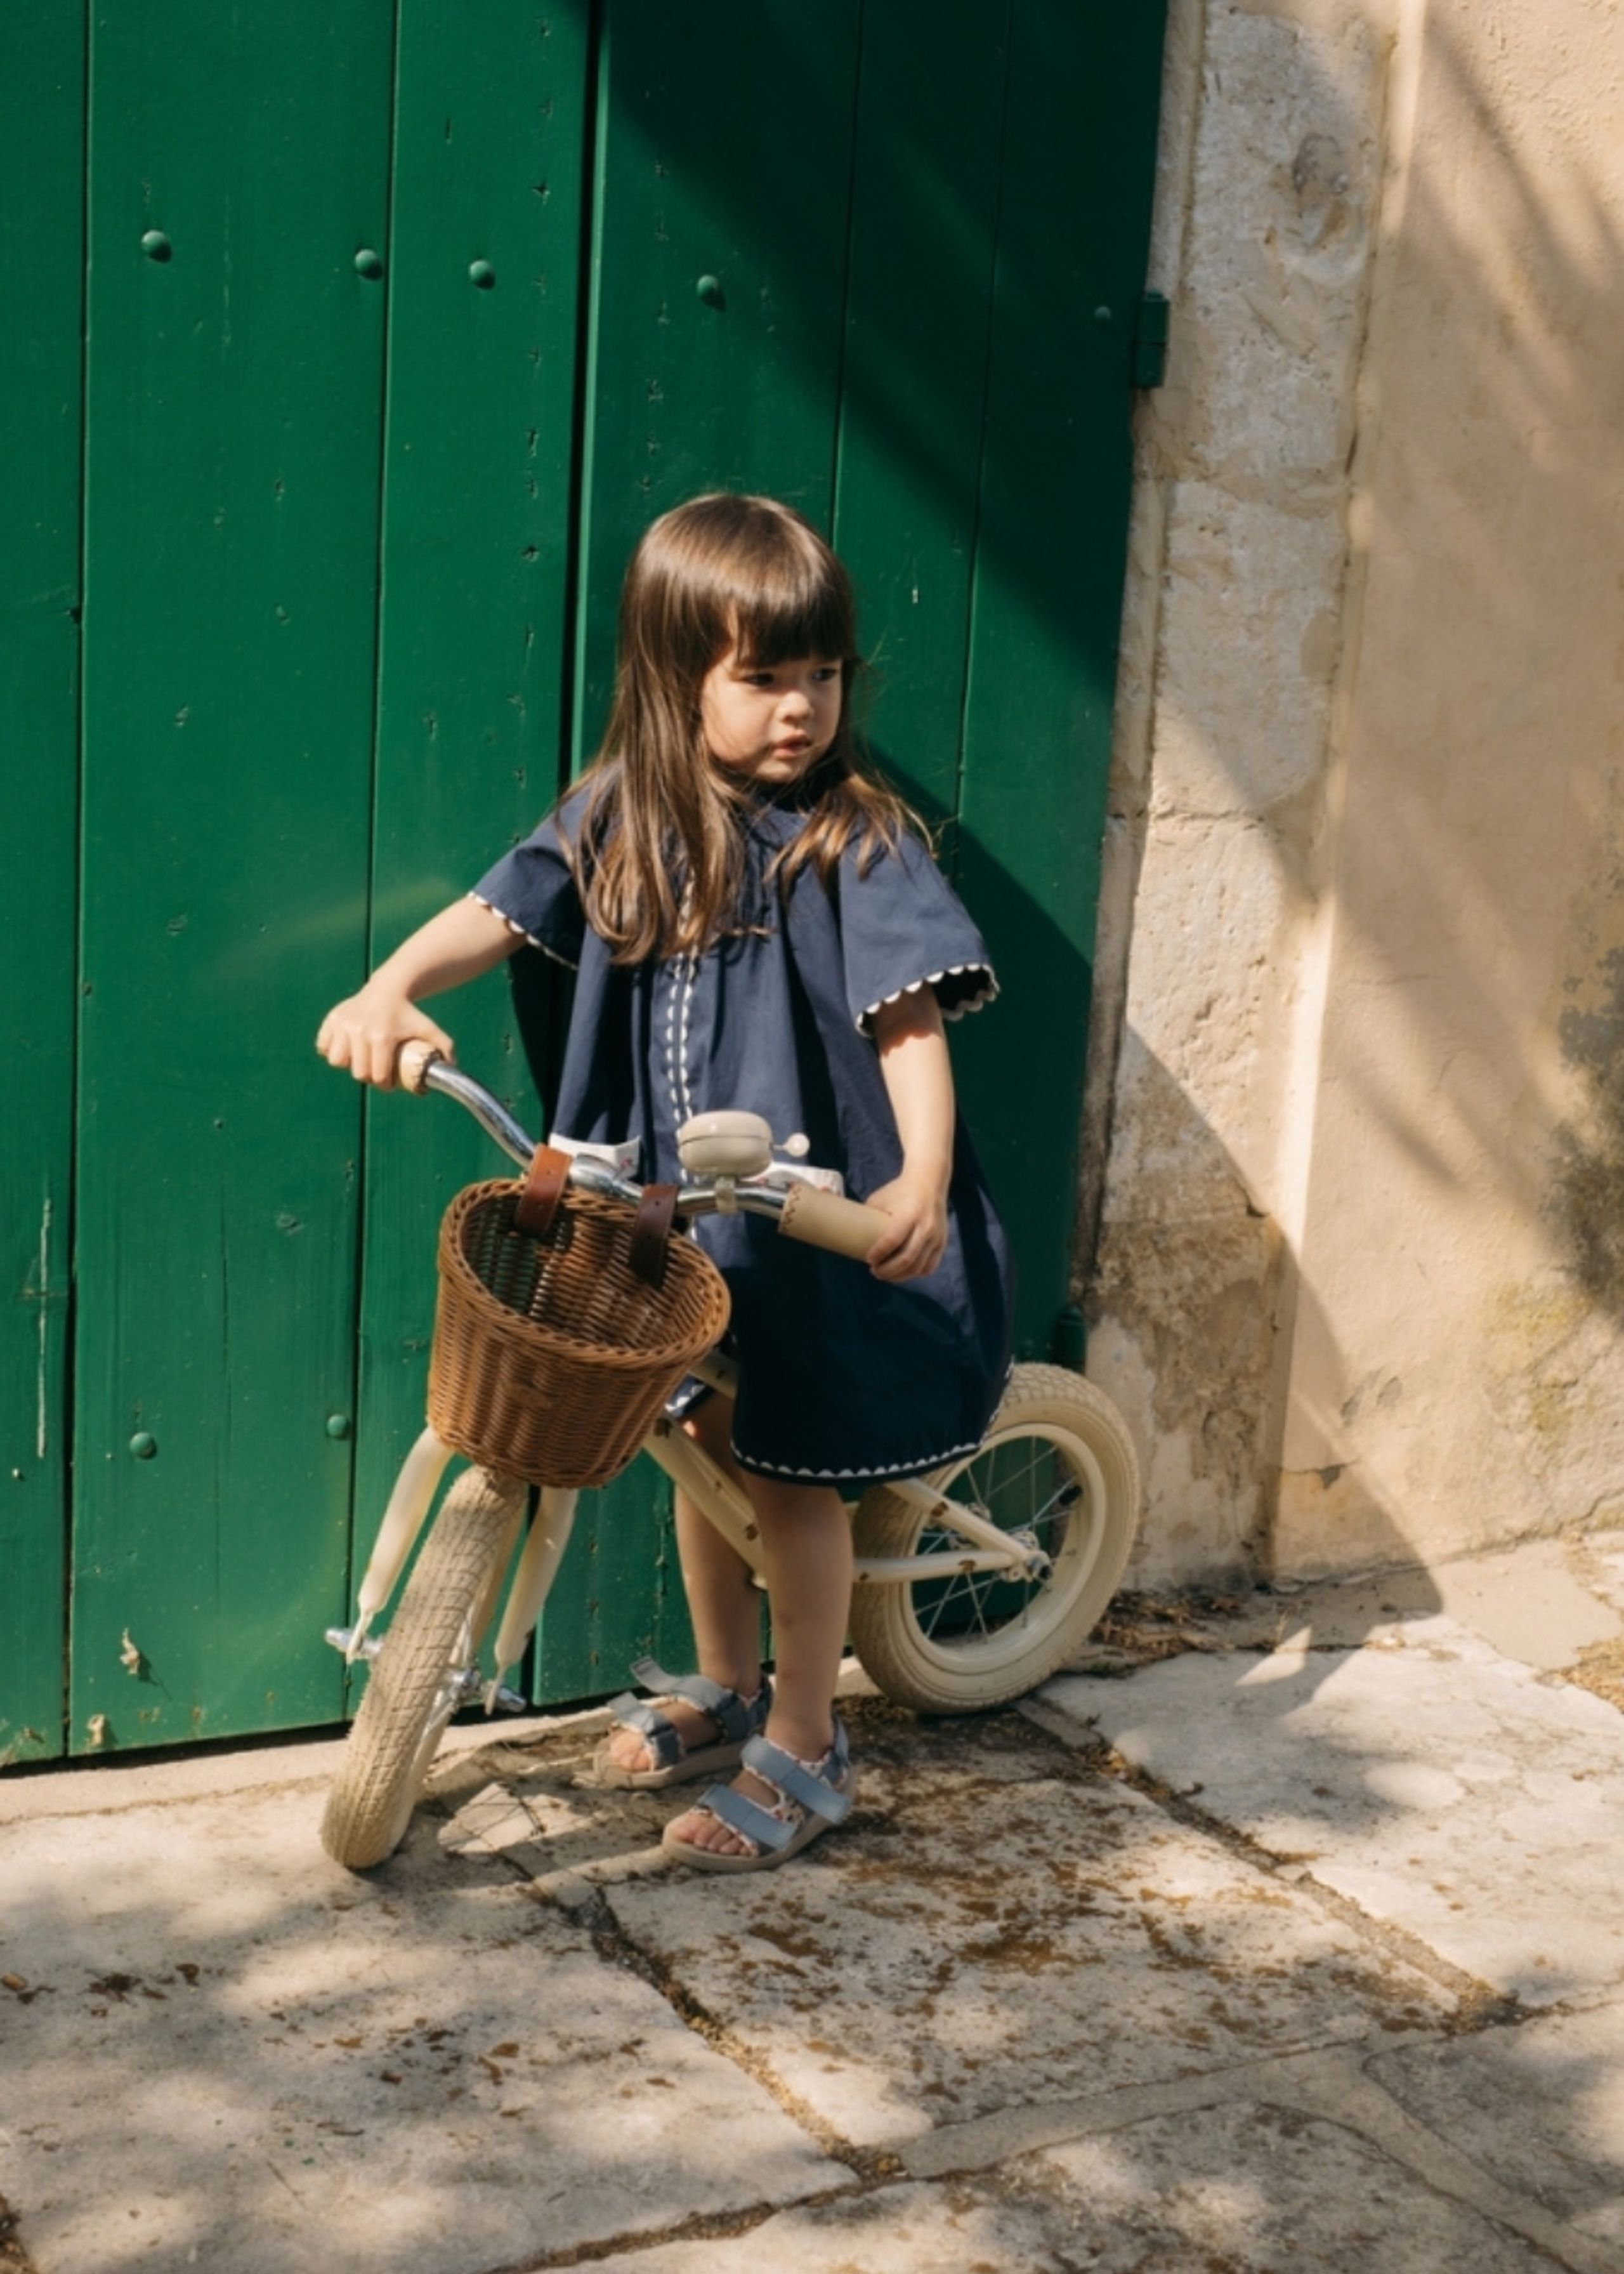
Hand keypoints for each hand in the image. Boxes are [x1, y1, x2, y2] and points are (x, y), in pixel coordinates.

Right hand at [315, 988, 454, 1089]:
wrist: (389, 987)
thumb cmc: (410, 1013)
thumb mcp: (430, 1028)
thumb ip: (444, 1047)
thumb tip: (452, 1067)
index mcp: (382, 1037)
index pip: (378, 1076)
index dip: (385, 1085)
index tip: (389, 1083)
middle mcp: (359, 1031)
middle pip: (358, 1072)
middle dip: (368, 1076)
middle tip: (376, 1071)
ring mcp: (343, 1025)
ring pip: (337, 1061)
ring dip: (348, 1063)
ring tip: (359, 1058)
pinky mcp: (332, 1019)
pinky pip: (324, 1045)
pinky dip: (331, 1049)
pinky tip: (345, 1047)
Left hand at [863, 1173, 948, 1281]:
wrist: (929, 1182)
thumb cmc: (899, 1191)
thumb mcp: (881, 1199)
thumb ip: (869, 1217)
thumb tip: (850, 1236)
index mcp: (909, 1214)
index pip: (892, 1240)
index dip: (879, 1253)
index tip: (868, 1259)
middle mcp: (925, 1227)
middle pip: (906, 1259)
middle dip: (888, 1270)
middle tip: (874, 1271)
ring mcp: (936, 1237)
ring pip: (918, 1267)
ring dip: (899, 1276)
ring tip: (885, 1275)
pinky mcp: (942, 1242)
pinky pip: (929, 1267)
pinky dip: (915, 1273)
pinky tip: (903, 1273)